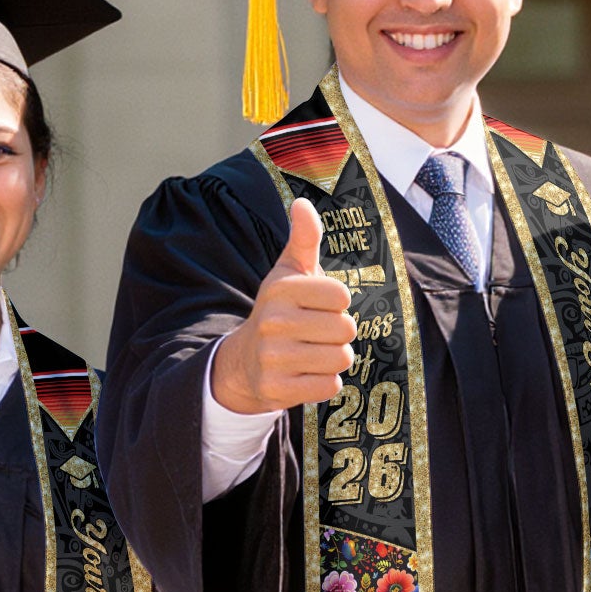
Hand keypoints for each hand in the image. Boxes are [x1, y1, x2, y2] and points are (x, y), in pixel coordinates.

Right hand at [209, 199, 357, 414]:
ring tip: (312, 352)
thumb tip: (303, 202)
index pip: (341, 295)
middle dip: (339, 333)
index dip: (337, 303)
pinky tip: (306, 373)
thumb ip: (304, 239)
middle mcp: (274, 321)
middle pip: (345, 329)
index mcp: (281, 289)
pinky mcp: (278, 389)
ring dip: (334, 358)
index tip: (317, 305)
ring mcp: (274, 358)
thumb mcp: (289, 273)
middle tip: (317, 333)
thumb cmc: (279, 311)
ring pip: (341, 358)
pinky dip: (325, 382)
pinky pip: (330, 386)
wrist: (244, 361)